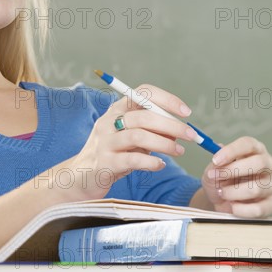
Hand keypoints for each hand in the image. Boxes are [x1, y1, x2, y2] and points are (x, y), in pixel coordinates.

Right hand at [67, 84, 196, 200]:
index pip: (142, 93)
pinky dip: (151, 162)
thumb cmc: (113, 155)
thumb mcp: (130, 138)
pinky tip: (160, 165)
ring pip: (138, 136)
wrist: (80, 178)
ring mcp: (104, 142)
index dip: (166, 99)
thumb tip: (180, 130)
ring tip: (179, 151)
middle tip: (191, 135)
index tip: (185, 112)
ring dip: (164, 143)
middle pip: (144, 116)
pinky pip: (132, 159)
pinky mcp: (104, 163)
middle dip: (172, 125)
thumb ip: (151, 131)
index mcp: (116, 110)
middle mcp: (108, 122)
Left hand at [201, 136, 271, 217]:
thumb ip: (215, 165)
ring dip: (233, 192)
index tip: (216, 160)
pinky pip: (258, 209)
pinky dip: (240, 209)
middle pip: (259, 162)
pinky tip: (232, 206)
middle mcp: (268, 165)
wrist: (223, 203)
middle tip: (215, 177)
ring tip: (222, 193)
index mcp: (255, 150)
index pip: (249, 144)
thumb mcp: (213, 170)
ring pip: (257, 188)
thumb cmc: (222, 181)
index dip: (232, 151)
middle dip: (233, 170)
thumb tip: (217, 162)